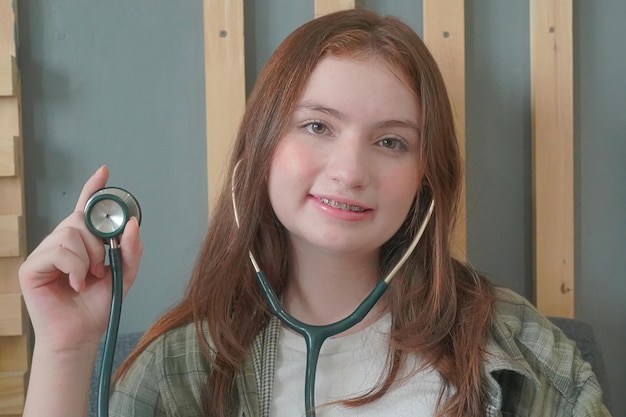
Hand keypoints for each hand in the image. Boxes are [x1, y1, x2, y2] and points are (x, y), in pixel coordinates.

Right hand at [19, 166, 143, 352]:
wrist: (82, 335)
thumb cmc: (98, 305)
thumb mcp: (124, 275)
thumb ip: (131, 250)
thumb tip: (133, 223)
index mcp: (81, 243)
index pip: (85, 209)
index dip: (93, 189)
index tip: (105, 172)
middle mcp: (60, 243)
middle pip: (79, 219)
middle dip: (98, 242)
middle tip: (101, 268)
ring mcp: (44, 253)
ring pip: (69, 234)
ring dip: (87, 258)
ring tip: (87, 279)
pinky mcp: (31, 267)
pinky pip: (58, 251)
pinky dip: (74, 268)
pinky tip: (75, 284)